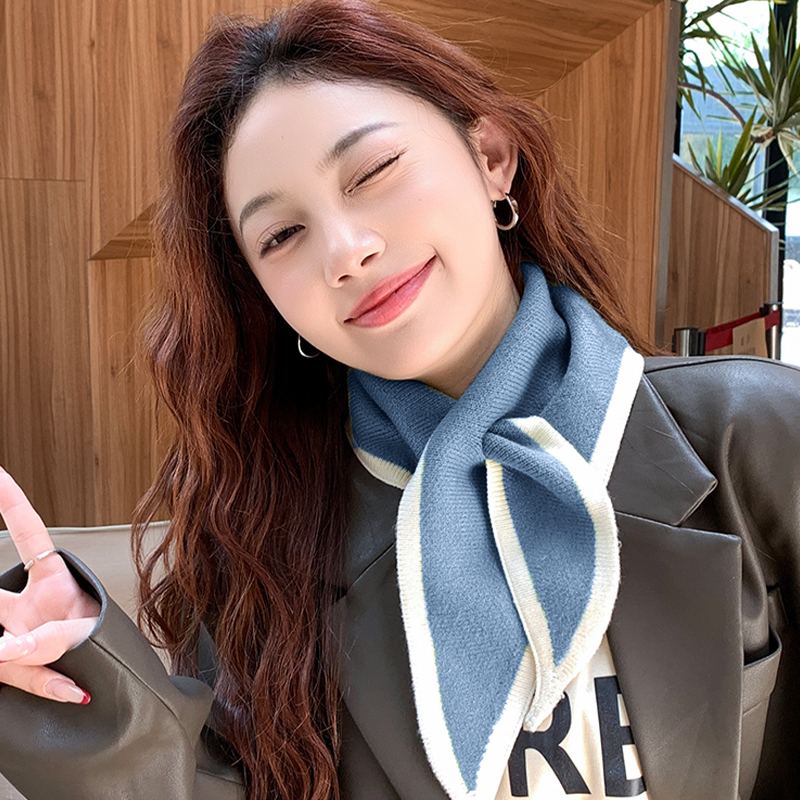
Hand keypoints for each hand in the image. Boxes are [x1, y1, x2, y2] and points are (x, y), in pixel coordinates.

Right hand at [0, 465, 99, 703]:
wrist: (115, 680)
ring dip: (16, 657)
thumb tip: (3, 651)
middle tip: (0, 611)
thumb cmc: (105, 645)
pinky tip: (71, 692)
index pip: (27, 533)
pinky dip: (46, 686)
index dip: (12, 503)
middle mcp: (26, 606)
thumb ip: (48, 642)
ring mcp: (16, 636)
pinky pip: (21, 678)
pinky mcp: (18, 668)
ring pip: (1, 646)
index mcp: (52, 579)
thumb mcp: (86, 635)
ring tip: (18, 654)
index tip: (0, 474)